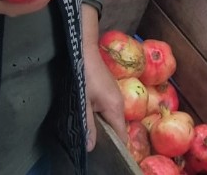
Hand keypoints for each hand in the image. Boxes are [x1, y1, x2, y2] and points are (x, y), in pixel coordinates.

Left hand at [82, 15, 125, 150]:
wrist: (85, 50)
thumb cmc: (84, 75)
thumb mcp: (84, 102)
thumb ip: (88, 125)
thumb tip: (91, 147)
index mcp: (116, 108)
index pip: (123, 135)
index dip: (116, 147)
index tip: (106, 155)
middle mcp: (120, 102)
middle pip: (118, 127)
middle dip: (108, 137)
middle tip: (93, 145)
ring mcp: (115, 95)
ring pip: (112, 117)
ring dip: (103, 125)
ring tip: (91, 133)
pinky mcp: (109, 89)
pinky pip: (109, 108)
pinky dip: (102, 115)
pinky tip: (90, 116)